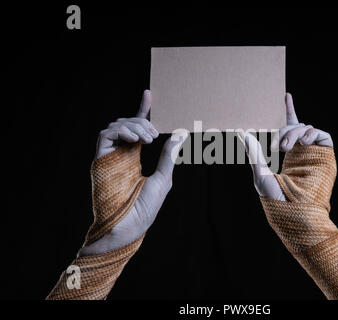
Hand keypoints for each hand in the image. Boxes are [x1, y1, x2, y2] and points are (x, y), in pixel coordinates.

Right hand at [79, 90, 186, 254]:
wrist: (130, 225)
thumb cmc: (147, 207)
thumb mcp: (164, 178)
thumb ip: (168, 156)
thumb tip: (180, 135)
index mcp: (134, 157)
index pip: (137, 128)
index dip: (141, 110)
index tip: (148, 94)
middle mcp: (121, 153)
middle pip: (128, 123)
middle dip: (142, 121)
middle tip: (153, 133)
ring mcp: (110, 155)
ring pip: (117, 124)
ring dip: (135, 126)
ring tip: (148, 138)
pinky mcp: (100, 158)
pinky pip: (106, 133)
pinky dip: (122, 130)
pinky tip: (136, 139)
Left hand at [237, 93, 332, 200]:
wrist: (295, 212)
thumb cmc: (276, 198)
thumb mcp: (260, 173)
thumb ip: (254, 154)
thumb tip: (243, 134)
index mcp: (289, 154)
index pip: (290, 127)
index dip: (290, 109)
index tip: (286, 95)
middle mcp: (303, 151)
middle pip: (296, 126)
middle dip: (285, 129)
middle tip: (277, 145)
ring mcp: (315, 152)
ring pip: (306, 128)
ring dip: (294, 133)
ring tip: (285, 147)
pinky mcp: (326, 155)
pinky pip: (322, 134)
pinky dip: (311, 133)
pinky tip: (301, 143)